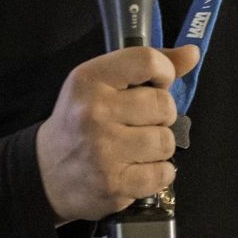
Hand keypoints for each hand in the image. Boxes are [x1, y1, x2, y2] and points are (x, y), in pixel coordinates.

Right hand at [35, 44, 199, 224]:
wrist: (45, 171)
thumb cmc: (79, 121)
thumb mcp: (100, 84)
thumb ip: (146, 67)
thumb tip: (192, 53)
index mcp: (89, 79)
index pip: (146, 61)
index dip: (163, 72)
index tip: (156, 84)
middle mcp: (94, 112)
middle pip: (164, 105)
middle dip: (160, 115)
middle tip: (140, 122)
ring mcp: (104, 150)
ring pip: (166, 141)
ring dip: (158, 147)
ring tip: (136, 148)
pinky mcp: (114, 184)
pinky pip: (164, 173)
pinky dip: (158, 173)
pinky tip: (137, 169)